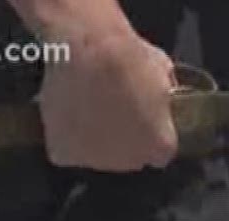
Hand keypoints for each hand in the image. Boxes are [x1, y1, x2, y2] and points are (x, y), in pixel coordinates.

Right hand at [11, 1, 177, 170]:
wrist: (80, 52)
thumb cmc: (125, 56)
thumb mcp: (160, 68)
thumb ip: (163, 91)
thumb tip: (160, 92)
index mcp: (161, 145)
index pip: (160, 150)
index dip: (151, 132)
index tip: (142, 116)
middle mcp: (131, 161)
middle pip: (129, 155)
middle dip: (124, 136)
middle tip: (111, 108)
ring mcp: (96, 161)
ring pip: (97, 153)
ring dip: (94, 136)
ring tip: (86, 106)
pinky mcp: (64, 154)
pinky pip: (66, 149)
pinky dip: (65, 135)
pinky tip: (65, 113)